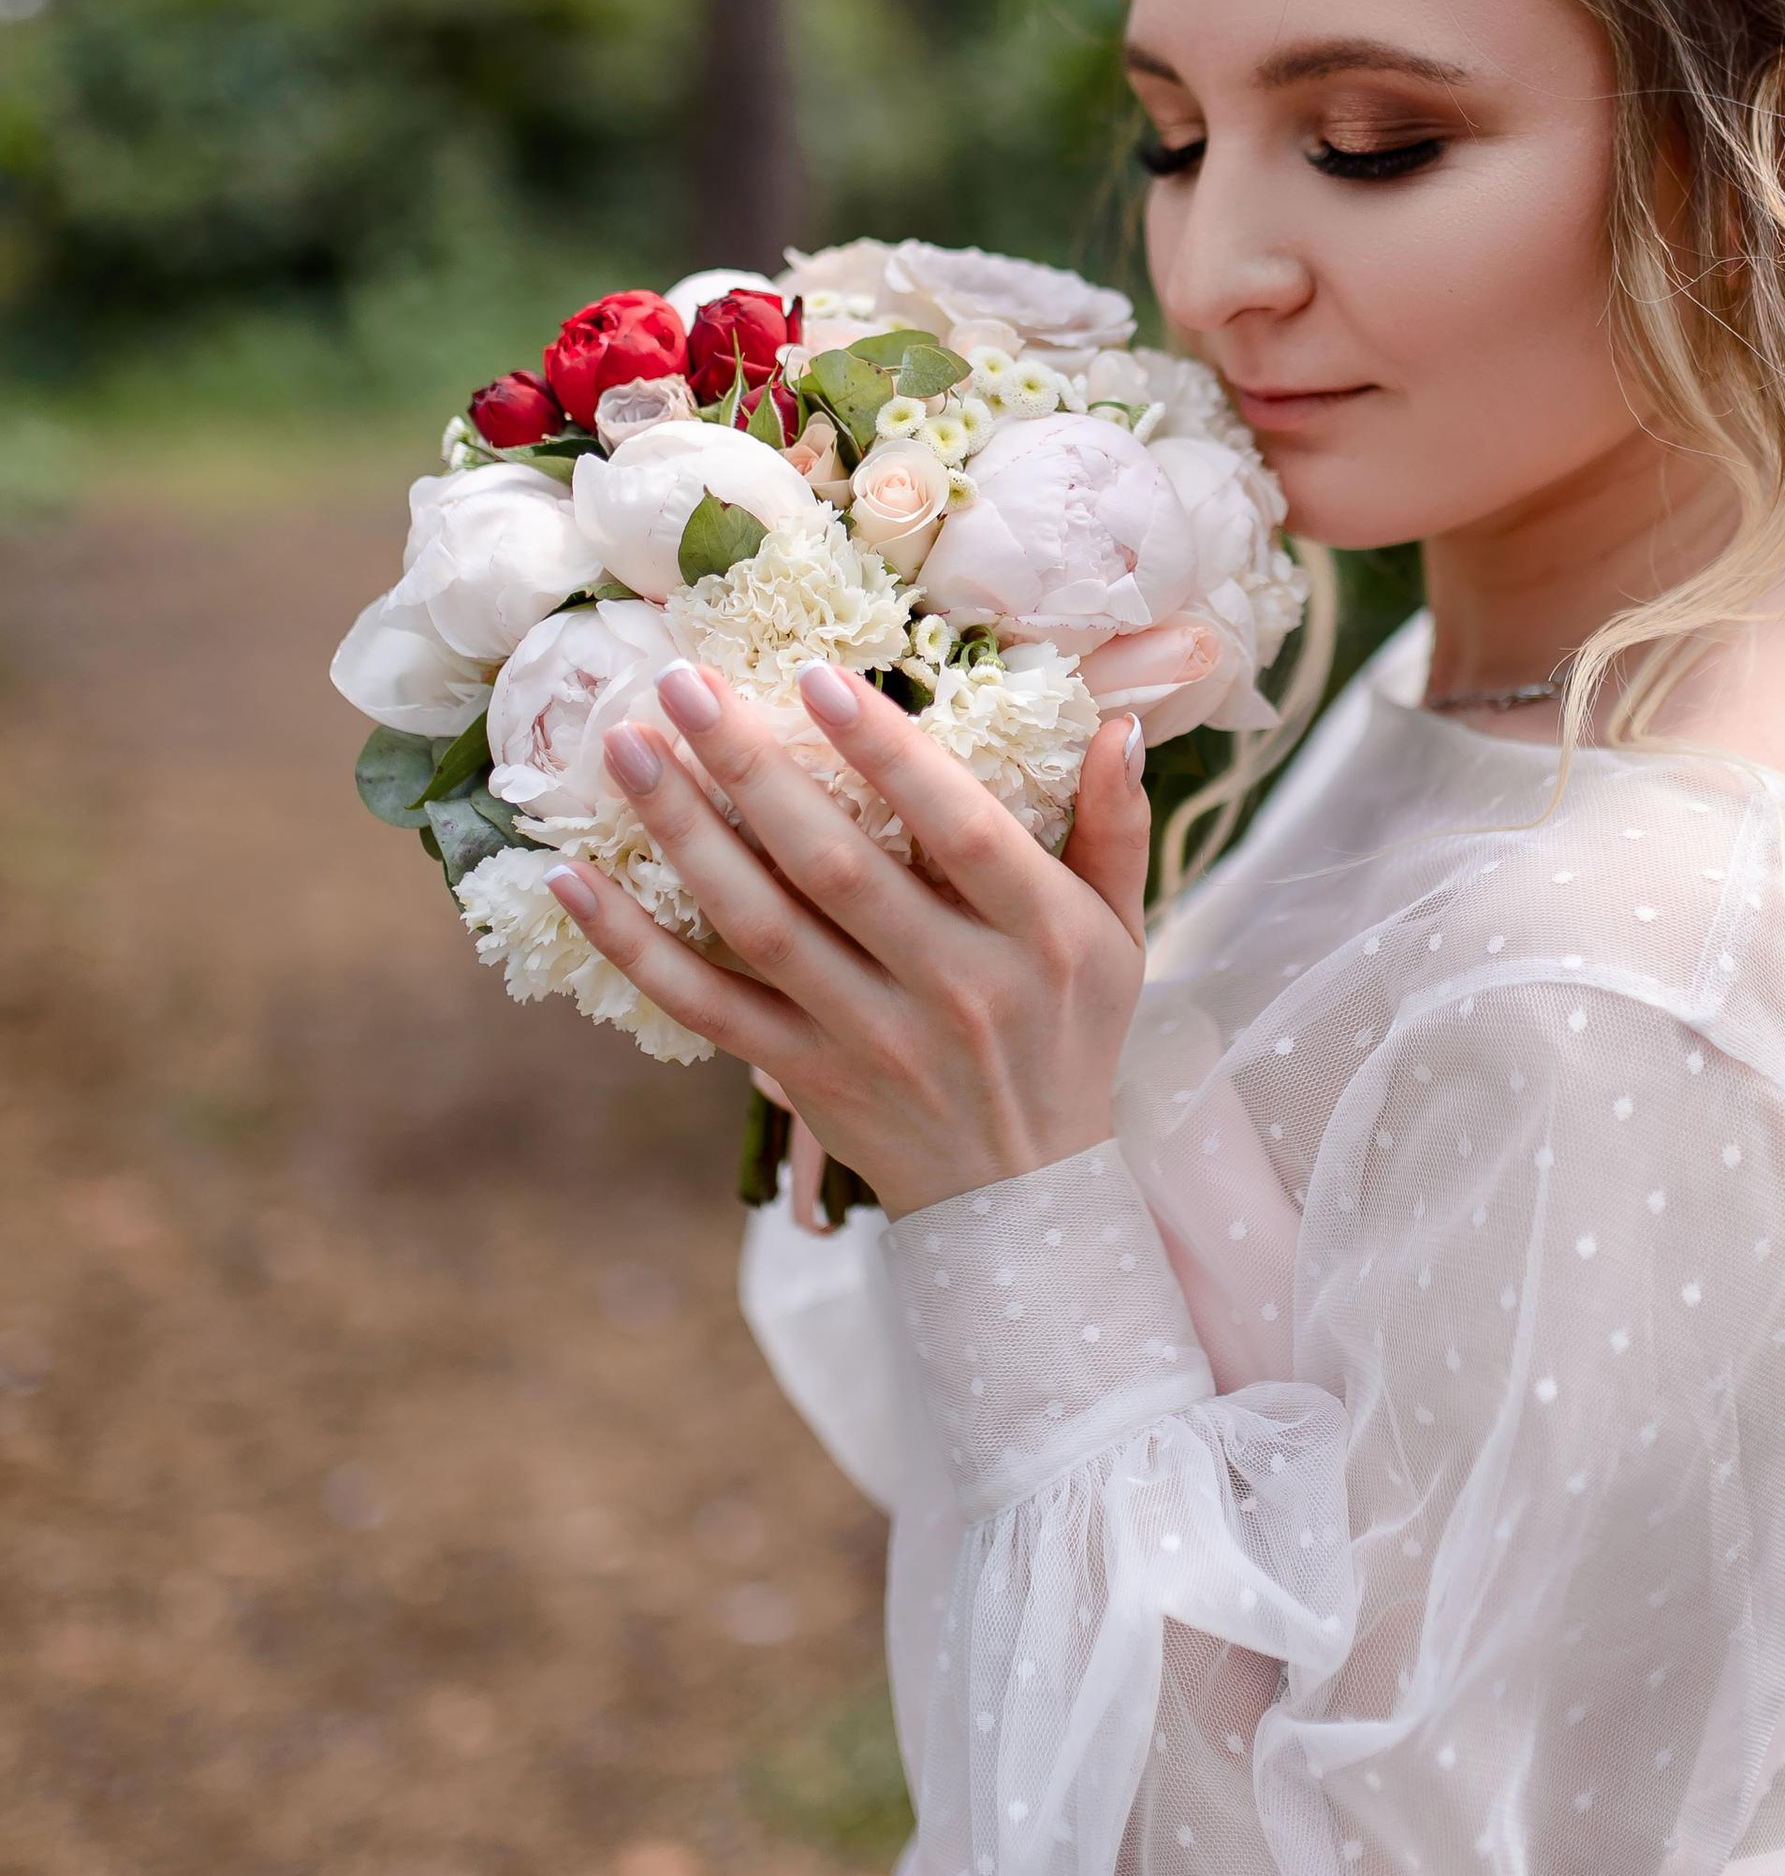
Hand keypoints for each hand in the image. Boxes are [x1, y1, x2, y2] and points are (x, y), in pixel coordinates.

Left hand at [546, 661, 1151, 1222]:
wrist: (1022, 1199)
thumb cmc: (1070, 1038)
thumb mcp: (1120, 936)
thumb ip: (1117, 828)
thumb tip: (1114, 723)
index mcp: (1038, 937)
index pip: (962, 828)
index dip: (889, 754)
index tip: (816, 677)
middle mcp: (954, 988)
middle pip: (836, 867)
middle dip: (750, 768)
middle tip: (679, 684)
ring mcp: (871, 1039)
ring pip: (760, 927)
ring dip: (684, 834)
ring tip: (626, 751)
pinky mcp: (806, 1080)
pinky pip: (705, 1008)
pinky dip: (634, 947)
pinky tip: (575, 880)